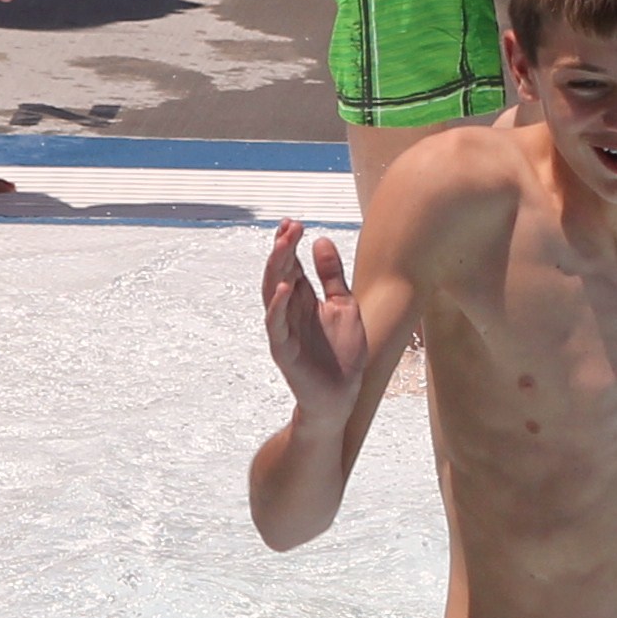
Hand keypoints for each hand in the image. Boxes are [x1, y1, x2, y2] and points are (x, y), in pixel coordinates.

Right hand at [261, 220, 362, 414]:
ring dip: (276, 269)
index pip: (291, 265)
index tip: (294, 222)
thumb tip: (321, 239)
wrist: (342, 394)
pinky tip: (283, 288)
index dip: (290, 244)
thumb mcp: (344, 305)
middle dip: (283, 249)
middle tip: (290, 226)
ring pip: (272, 294)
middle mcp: (289, 311)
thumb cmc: (341, 352)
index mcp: (302, 299)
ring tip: (283, 246)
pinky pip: (276, 325)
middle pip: (279, 274)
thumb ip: (332, 275)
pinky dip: (277, 306)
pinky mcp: (284, 350)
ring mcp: (284, 330)